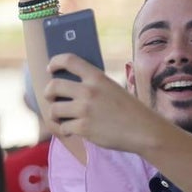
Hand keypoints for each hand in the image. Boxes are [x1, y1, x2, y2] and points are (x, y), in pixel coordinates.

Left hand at [45, 55, 169, 154]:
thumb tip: (69, 88)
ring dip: (54, 115)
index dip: (55, 62)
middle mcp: (88, 91)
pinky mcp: (83, 128)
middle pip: (53, 86)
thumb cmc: (130, 110)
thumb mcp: (112, 88)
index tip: (50, 68)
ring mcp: (84, 110)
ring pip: (54, 110)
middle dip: (48, 93)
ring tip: (61, 119)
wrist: (143, 130)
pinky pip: (63, 128)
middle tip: (51, 99)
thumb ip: (93, 85)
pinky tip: (71, 132)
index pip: (69, 60)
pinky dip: (65, 131)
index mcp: (97, 77)